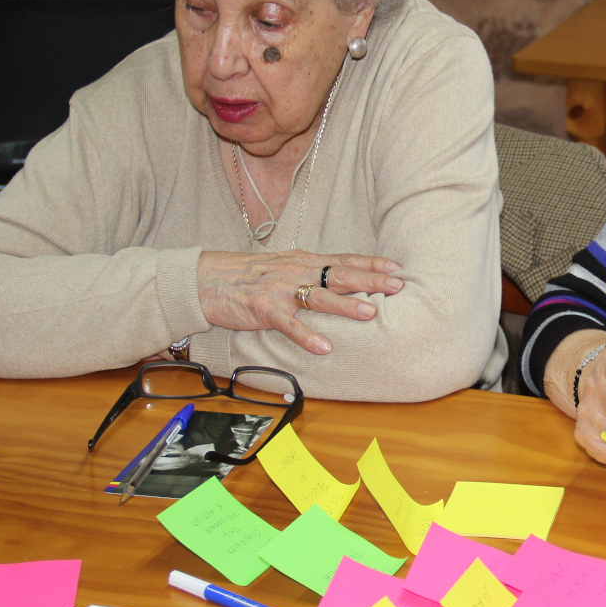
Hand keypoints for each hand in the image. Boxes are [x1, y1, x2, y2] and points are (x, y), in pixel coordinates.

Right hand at [197, 250, 402, 354]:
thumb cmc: (251, 274)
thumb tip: (344, 276)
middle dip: (370, 280)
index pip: (344, 259)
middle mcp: (297, 271)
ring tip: (370, 313)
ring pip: (319, 297)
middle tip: (396, 286)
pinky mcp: (264, 309)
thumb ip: (313, 270)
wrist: (208, 279)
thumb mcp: (286, 264)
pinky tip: (324, 347)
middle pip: (340, 275)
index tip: (397, 268)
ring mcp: (281, 290)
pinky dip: (306, 336)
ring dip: (346, 306)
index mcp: (305, 261)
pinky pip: (289, 324)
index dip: (371, 263)